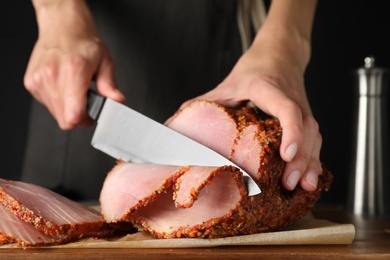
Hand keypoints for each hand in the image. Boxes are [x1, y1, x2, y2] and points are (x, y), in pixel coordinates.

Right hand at [24, 0, 123, 129]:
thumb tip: (117, 100)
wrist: (62, 27)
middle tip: (87, 101)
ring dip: (68, 108)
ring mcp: (39, 80)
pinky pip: (47, 104)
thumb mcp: (105, 61)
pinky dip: (58, 100)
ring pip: (55, 113)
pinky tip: (64, 86)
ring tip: (75, 90)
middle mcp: (53, 76)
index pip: (73, 115)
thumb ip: (110, 85)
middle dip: (78, 116)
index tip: (92, 116)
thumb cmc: (83, 43)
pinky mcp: (31, 83)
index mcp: (73, 71)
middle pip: (64, 119)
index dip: (85, 121)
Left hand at [181, 0, 320, 191]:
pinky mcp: (306, 119)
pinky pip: (314, 140)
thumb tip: (174, 124)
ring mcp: (303, 109)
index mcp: (269, 88)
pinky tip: (309, 180)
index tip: (286, 154)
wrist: (280, 54)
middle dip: (301, 158)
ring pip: (314, 136)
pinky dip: (313, 160)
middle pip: (305, 128)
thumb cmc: (253, 69)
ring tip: (304, 187)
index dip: (290, 131)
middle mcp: (291, 99)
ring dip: (310, 163)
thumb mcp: (227, 84)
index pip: (287, 108)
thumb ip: (205, 102)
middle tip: (289, 183)